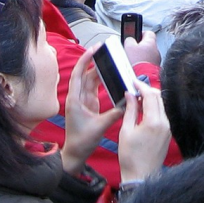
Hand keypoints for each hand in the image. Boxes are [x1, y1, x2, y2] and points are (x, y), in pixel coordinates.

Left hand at [61, 47, 124, 176]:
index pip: (78, 75)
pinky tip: (111, 75)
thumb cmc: (82, 141)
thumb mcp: (100, 126)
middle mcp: (78, 97)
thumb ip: (115, 113)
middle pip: (85, 74)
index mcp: (75, 100)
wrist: (75, 153)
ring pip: (91, 80)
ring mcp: (83, 100)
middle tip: (105, 50)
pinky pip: (95, 88)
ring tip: (110, 60)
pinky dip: (103, 81)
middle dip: (94, 61)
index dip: (85, 60)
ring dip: (99, 70)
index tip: (93, 49)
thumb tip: (128, 101)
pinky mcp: (89, 104)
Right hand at [118, 79, 170, 183]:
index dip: (142, 86)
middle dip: (147, 91)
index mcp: (154, 121)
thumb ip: (130, 110)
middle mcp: (164, 123)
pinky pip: (162, 115)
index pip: (151, 96)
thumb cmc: (130, 155)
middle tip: (135, 88)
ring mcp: (168, 128)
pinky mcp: (168, 133)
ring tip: (137, 99)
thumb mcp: (126, 131)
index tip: (133, 82)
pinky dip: (154, 109)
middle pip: (159, 98)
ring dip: (151, 100)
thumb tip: (131, 95)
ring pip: (162, 106)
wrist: (141, 175)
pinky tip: (144, 111)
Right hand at [124, 30, 159, 66]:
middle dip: (139, 46)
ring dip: (141, 55)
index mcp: (151, 42)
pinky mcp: (154, 67)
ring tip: (133, 59)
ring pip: (147, 54)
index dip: (141, 34)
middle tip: (132, 49)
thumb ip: (130, 40)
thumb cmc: (137, 62)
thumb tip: (130, 39)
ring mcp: (156, 59)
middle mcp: (156, 50)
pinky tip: (137, 65)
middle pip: (147, 44)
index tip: (135, 36)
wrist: (142, 77)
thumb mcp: (129, 47)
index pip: (149, 33)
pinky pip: (148, 62)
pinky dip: (142, 62)